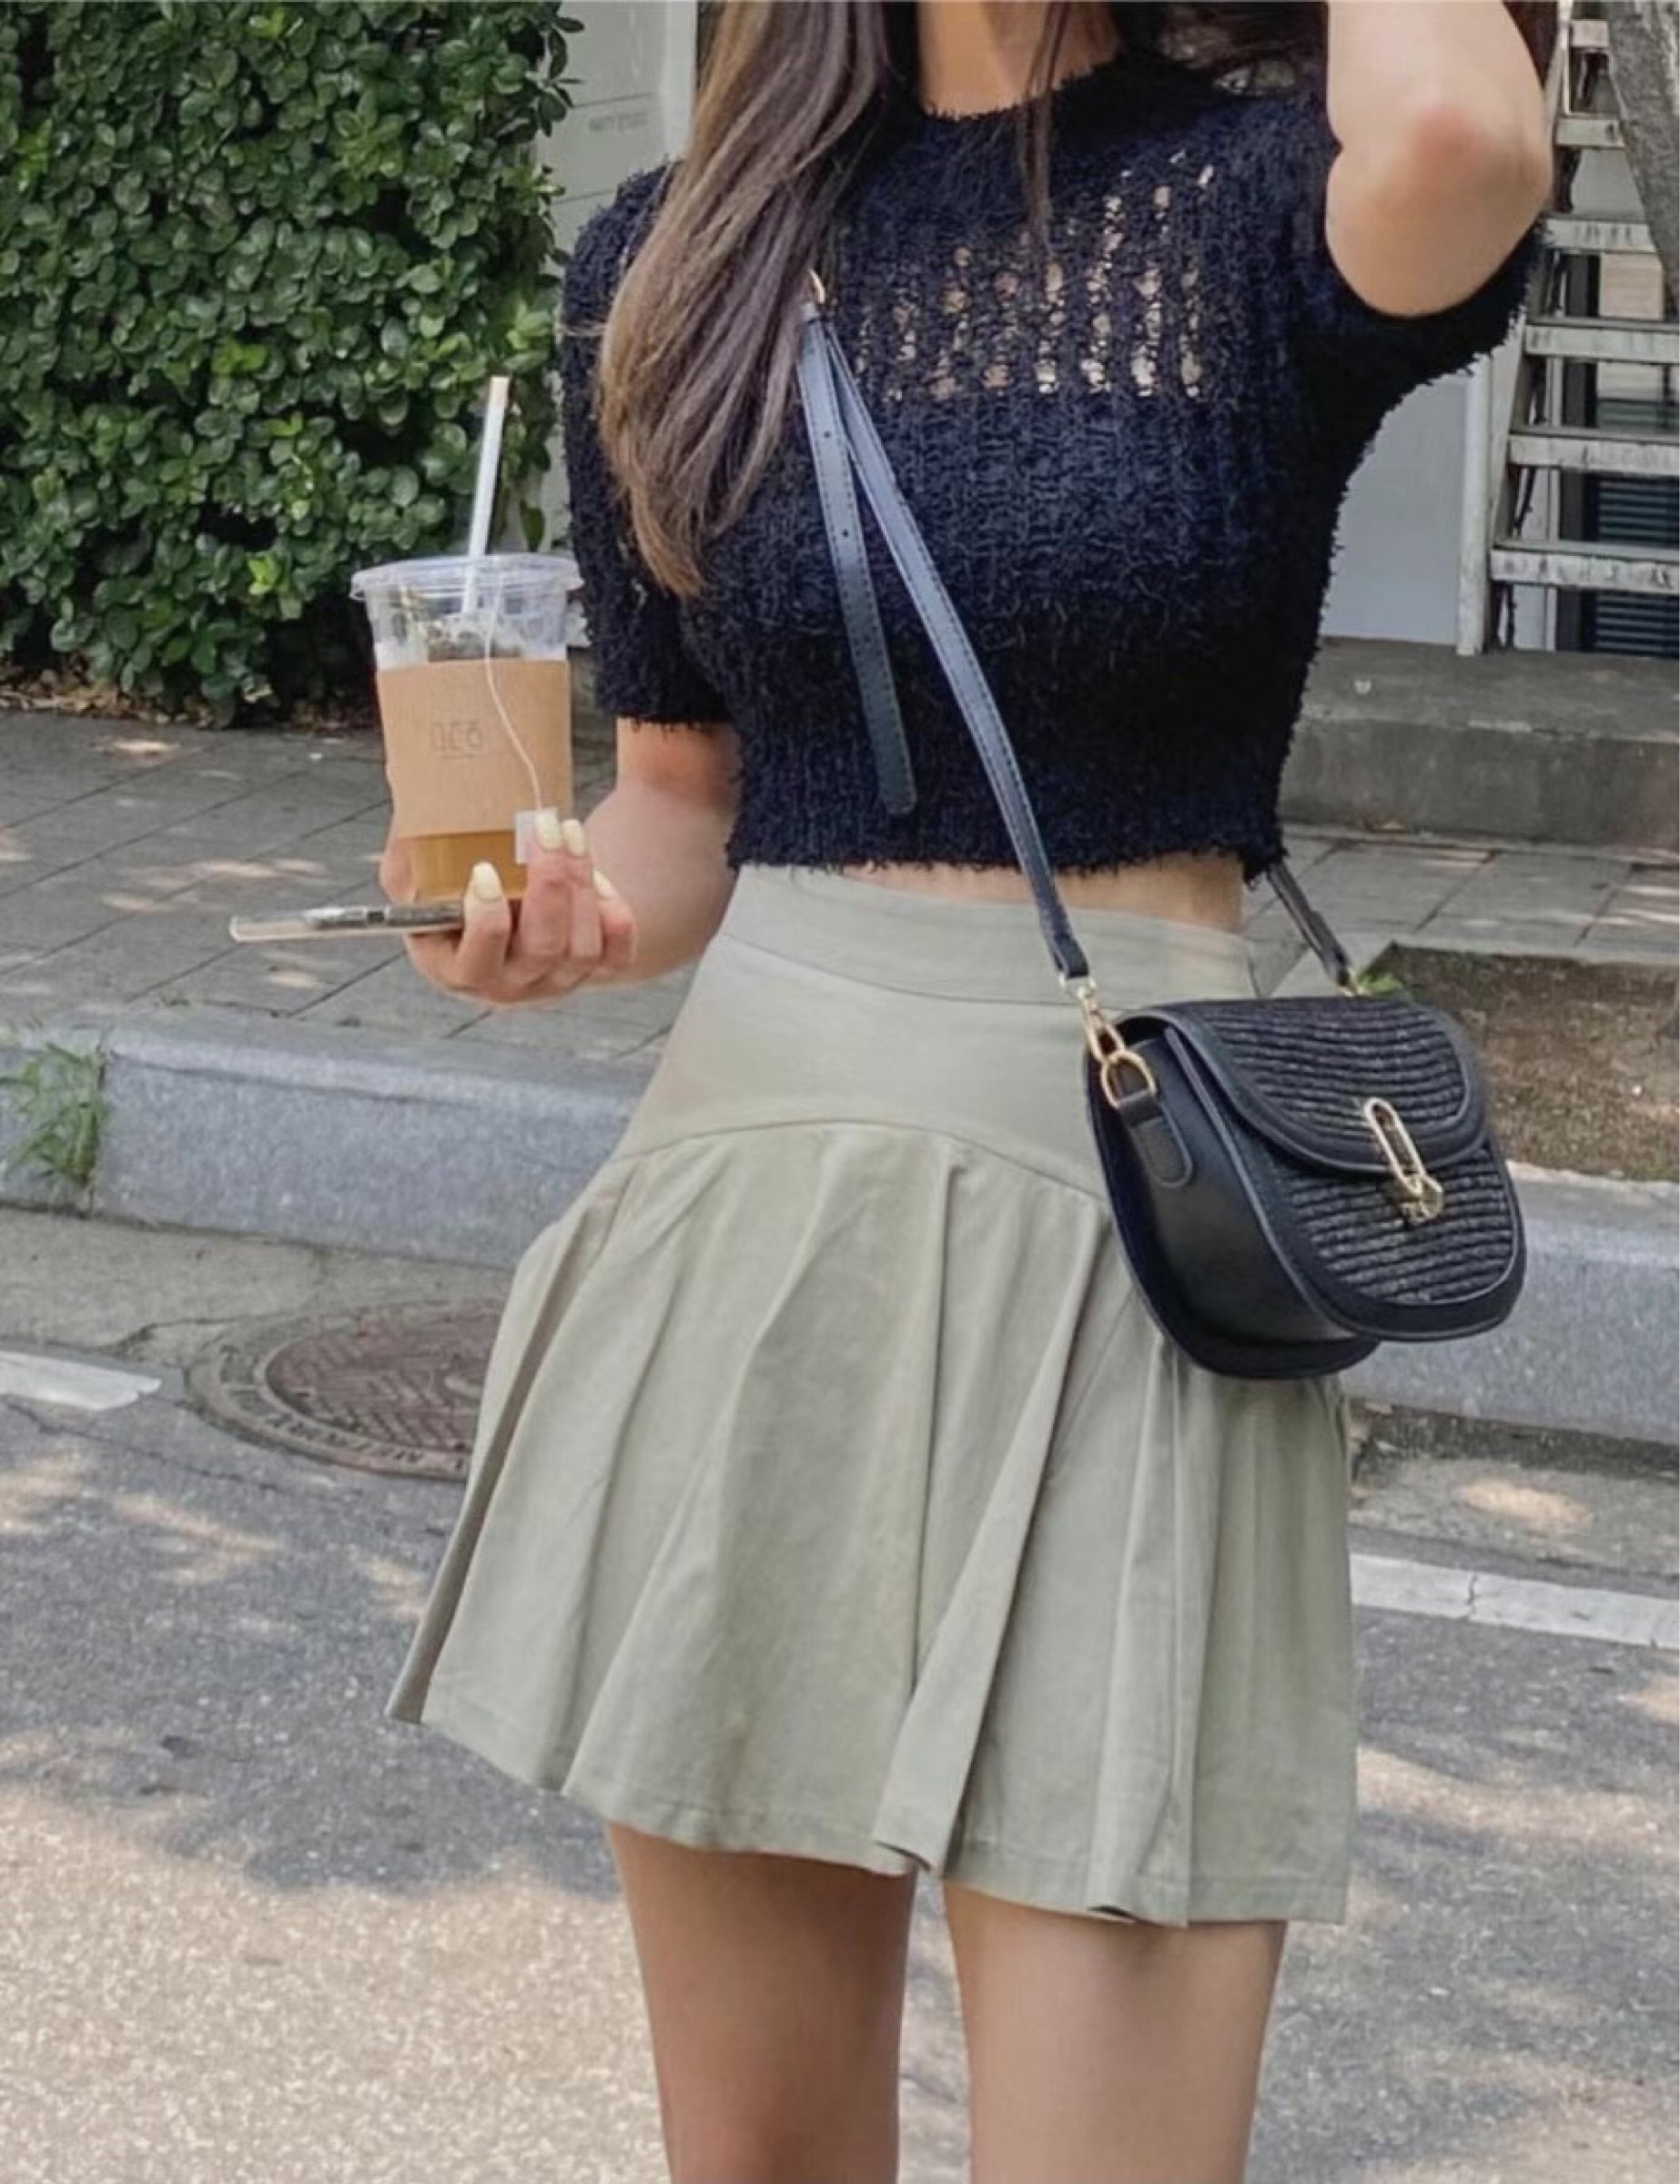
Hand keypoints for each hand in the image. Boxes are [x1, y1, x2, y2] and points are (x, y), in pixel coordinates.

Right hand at [378, 810, 637, 1005]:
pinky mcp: (593, 972)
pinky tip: (596, 876)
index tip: (485, 871)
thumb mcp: (416, 867)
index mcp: (456, 969)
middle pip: (541, 950)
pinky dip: (614, 917)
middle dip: (550, 885)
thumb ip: (408, 859)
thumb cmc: (452, 873)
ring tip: (569, 831)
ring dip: (581, 884)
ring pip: (581, 948)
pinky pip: (616, 956)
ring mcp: (554, 982)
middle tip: (545, 828)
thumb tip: (413, 837)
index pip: (475, 963)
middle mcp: (508, 985)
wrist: (505, 882)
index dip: (485, 922)